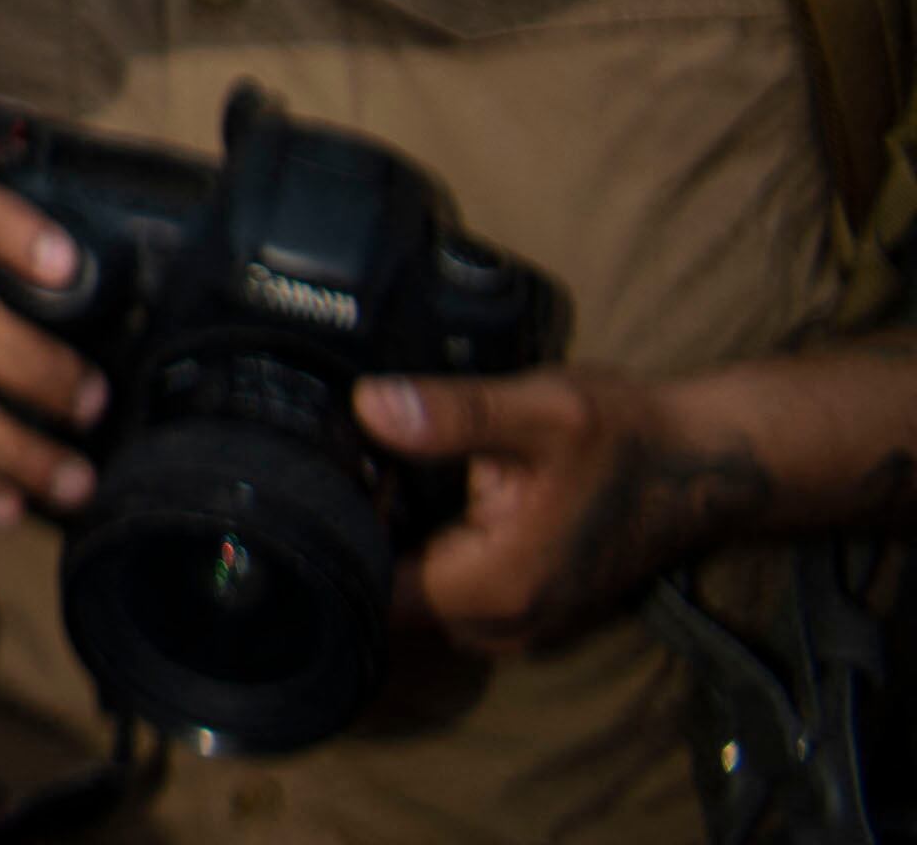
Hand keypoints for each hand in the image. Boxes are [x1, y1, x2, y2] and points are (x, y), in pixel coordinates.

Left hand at [365, 367, 761, 649]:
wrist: (702, 464)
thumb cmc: (627, 436)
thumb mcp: (540, 409)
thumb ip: (454, 414)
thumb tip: (370, 405)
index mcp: (499, 587)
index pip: (375, 589)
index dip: (340, 536)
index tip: (327, 482)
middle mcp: (507, 623)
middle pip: (390, 597)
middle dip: (365, 540)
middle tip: (357, 469)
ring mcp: (520, 623)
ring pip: (418, 597)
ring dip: (398, 547)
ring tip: (392, 479)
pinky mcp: (526, 606)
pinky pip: (451, 592)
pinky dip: (431, 553)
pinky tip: (428, 499)